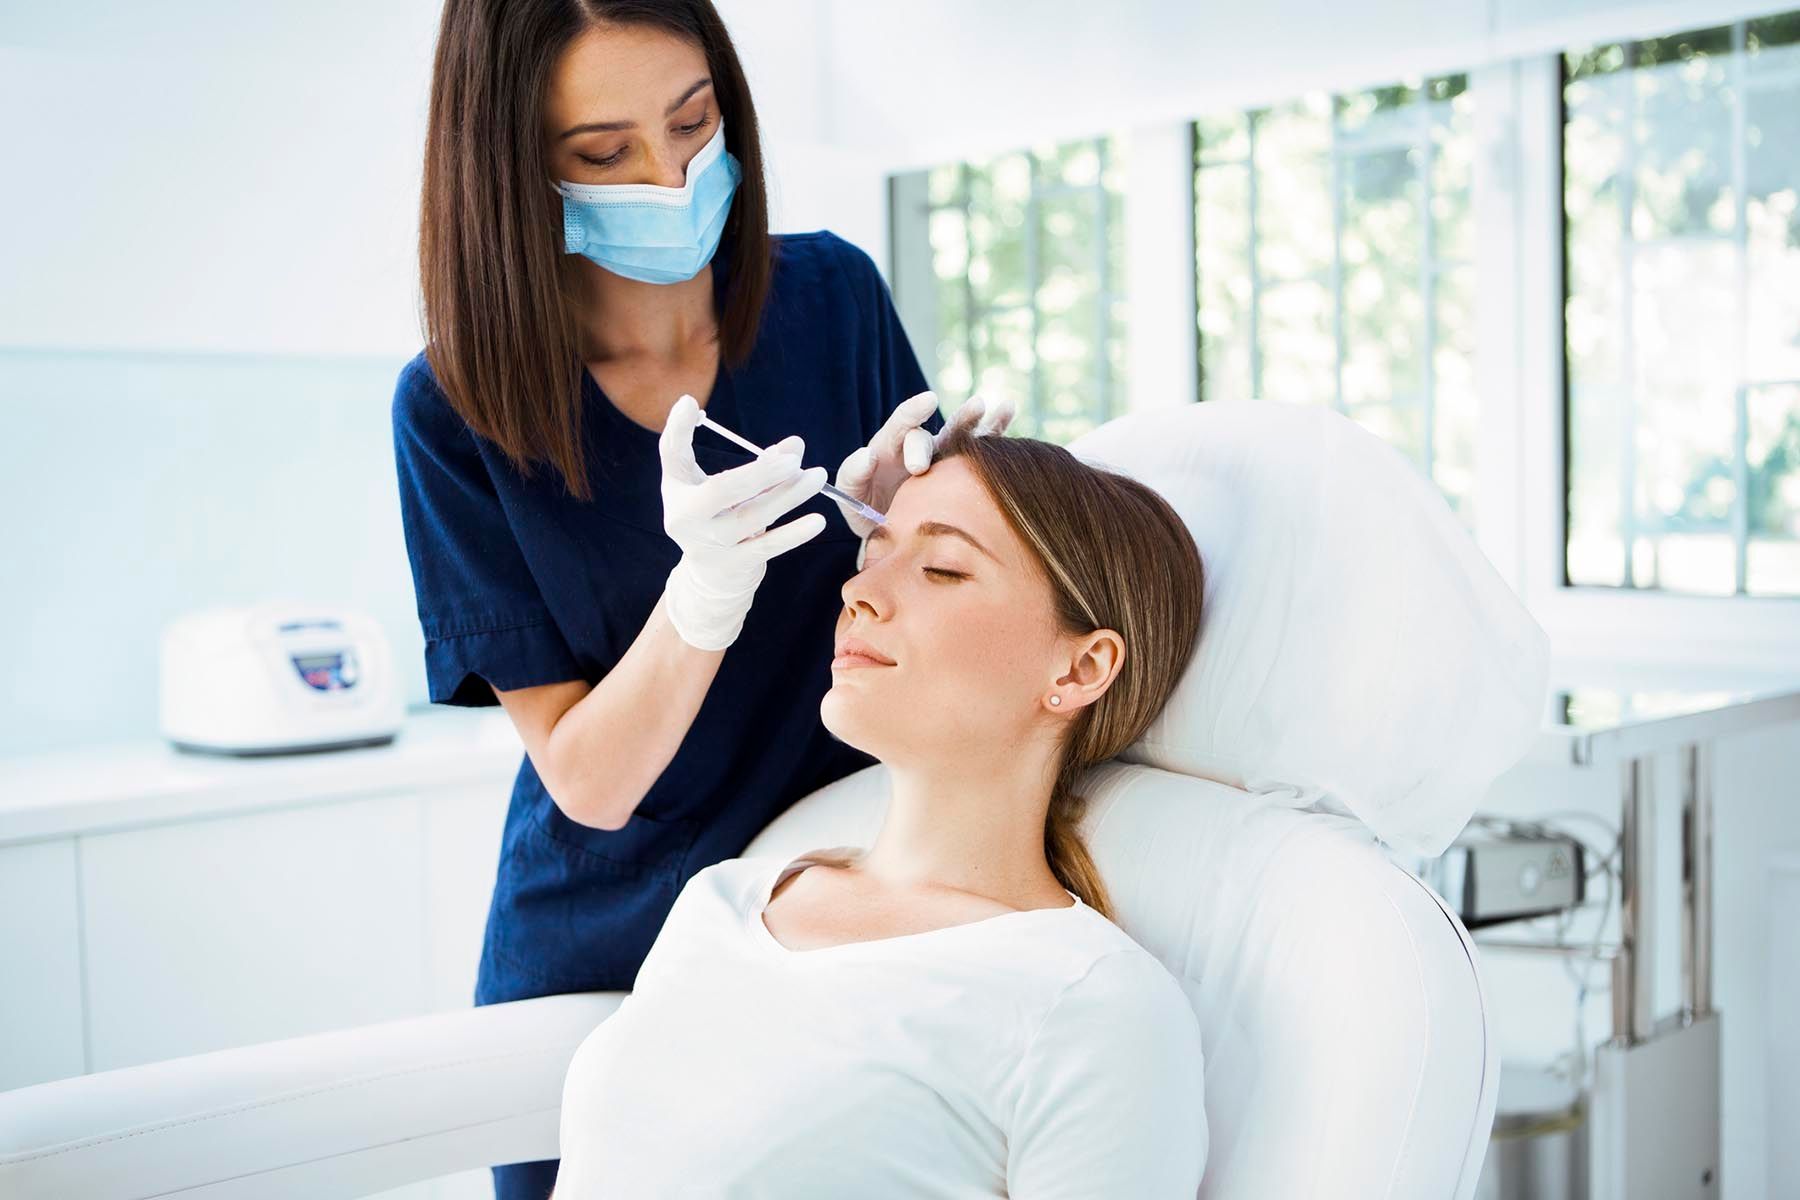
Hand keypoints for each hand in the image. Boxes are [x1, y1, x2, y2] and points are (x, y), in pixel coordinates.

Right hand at [658, 394, 827, 650]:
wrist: (710, 577)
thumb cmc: (715, 516)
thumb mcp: (717, 485)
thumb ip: (753, 460)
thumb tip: (796, 445)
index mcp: (677, 492)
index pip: (673, 455)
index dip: (677, 429)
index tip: (691, 402)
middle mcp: (687, 519)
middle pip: (723, 490)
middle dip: (761, 472)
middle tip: (794, 459)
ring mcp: (710, 545)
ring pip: (753, 516)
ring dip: (788, 495)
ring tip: (817, 476)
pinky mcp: (735, 565)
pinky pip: (768, 546)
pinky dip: (793, 534)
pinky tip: (817, 521)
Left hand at [831, 390, 1016, 539]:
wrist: (889, 535)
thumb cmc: (866, 511)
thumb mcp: (850, 496)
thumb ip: (852, 474)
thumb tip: (867, 455)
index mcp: (889, 448)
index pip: (900, 426)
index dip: (913, 412)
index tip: (928, 401)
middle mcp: (917, 448)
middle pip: (934, 433)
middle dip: (946, 430)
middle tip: (943, 444)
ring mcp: (941, 460)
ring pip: (961, 436)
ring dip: (979, 422)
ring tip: (999, 406)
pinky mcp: (958, 475)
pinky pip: (978, 453)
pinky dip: (995, 433)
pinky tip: (1009, 413)